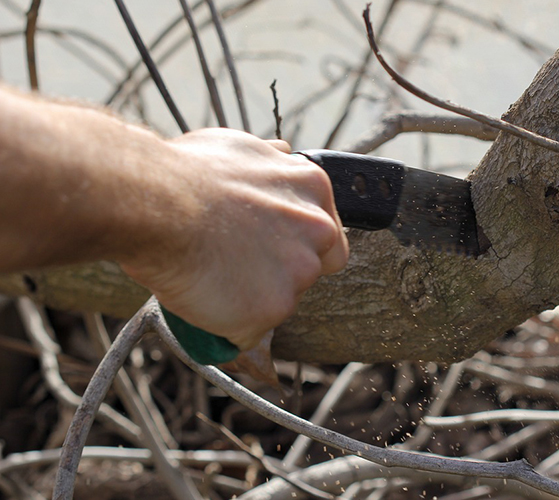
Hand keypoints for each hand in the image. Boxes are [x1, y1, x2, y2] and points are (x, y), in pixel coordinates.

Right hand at [120, 128, 347, 350]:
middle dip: (282, 272)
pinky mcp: (273, 308)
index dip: (298, 243)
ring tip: (210, 278)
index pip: (327, 231)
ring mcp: (299, 272)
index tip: (271, 248)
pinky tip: (202, 301)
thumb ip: (271, 162)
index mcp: (313, 188)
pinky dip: (228, 325)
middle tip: (239, 266)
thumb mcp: (240, 148)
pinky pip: (251, 330)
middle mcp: (318, 230)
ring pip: (282, 300)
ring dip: (252, 298)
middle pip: (313, 267)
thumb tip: (283, 154)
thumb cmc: (185, 172)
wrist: (154, 202)